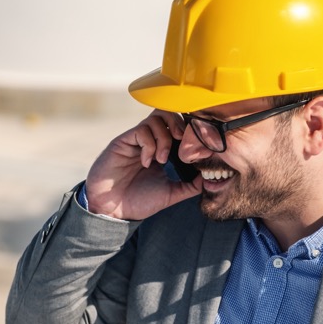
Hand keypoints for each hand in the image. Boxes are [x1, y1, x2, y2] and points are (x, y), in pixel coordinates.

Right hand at [84, 110, 201, 219]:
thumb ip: (190, 185)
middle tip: (183, 144)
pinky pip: (142, 131)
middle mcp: (149, 140)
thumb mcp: (171, 193)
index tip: (197, 147)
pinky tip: (146, 163)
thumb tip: (209, 176)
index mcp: (161, 149)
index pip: (178, 127)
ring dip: (164, 138)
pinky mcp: (122, 142)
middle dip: (180, 125)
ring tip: (161, 160)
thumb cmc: (138, 201)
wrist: (113, 211)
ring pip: (156, 119)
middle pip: (168, 113)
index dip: (189, 132)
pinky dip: (149, 145)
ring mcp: (136, 140)